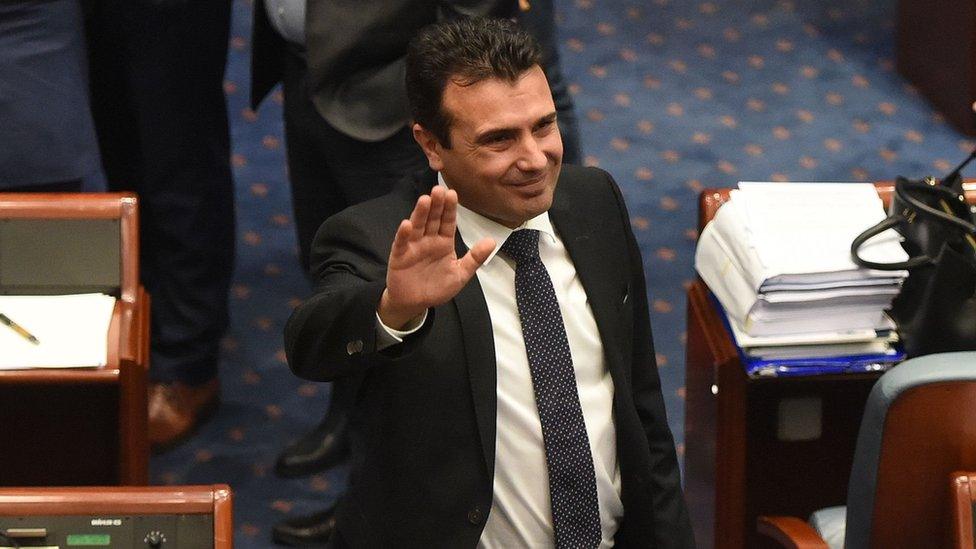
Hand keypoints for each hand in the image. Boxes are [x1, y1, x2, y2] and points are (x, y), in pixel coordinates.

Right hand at [378, 186, 494, 328]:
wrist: (415, 303)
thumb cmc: (437, 288)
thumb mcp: (461, 274)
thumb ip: (475, 258)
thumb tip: (492, 241)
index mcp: (444, 242)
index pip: (448, 222)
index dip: (450, 209)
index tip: (453, 193)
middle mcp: (428, 240)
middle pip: (432, 219)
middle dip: (436, 205)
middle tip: (440, 189)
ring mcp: (413, 246)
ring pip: (417, 227)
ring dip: (420, 213)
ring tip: (425, 200)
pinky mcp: (399, 256)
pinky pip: (401, 243)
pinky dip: (403, 234)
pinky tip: (406, 225)